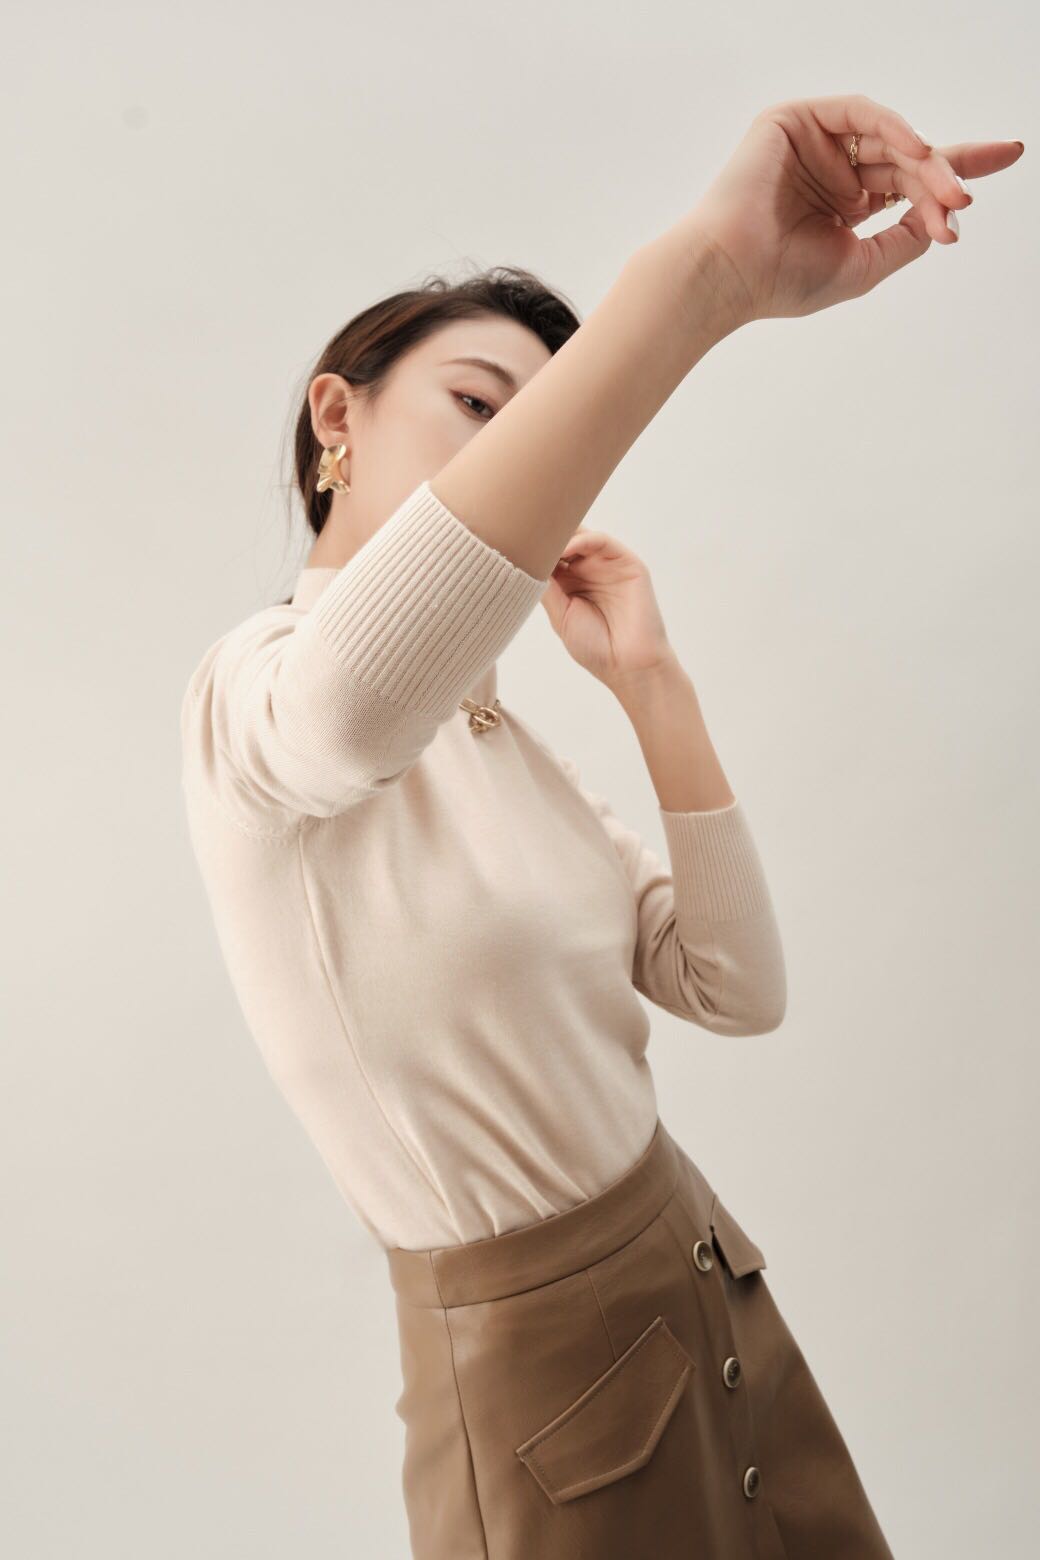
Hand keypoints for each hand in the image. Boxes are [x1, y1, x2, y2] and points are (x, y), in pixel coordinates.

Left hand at [541, 528, 677, 689]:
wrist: (628, 666)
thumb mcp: (560, 615)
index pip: (550, 554)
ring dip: (562, 534)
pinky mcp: (628, 563)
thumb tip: (527, 559)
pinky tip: (567, 548)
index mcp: (570, 583)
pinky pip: (603, 541)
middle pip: (565, 539)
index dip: (534, 548)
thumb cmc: (594, 646)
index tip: (513, 544)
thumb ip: (546, 587)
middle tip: (527, 536)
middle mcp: (589, 570)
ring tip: (544, 542)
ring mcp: (608, 565)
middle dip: (546, 536)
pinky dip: (584, 539)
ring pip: (582, 535)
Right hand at [691, 92, 1023, 320]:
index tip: (1006, 156)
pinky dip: (893, 127)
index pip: (910, 181)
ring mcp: (815, 144)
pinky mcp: (795, 120)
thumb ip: (907, 239)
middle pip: (907, 160)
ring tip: (947, 191)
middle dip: (944, 177)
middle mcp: (834, 171)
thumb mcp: (864, 265)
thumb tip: (947, 217)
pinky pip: (859, 113)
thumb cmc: (784, 280)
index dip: (956, 172)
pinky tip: (916, 149)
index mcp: (846, 205)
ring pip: (888, 139)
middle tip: (964, 202)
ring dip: (924, 162)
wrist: (732, 273)